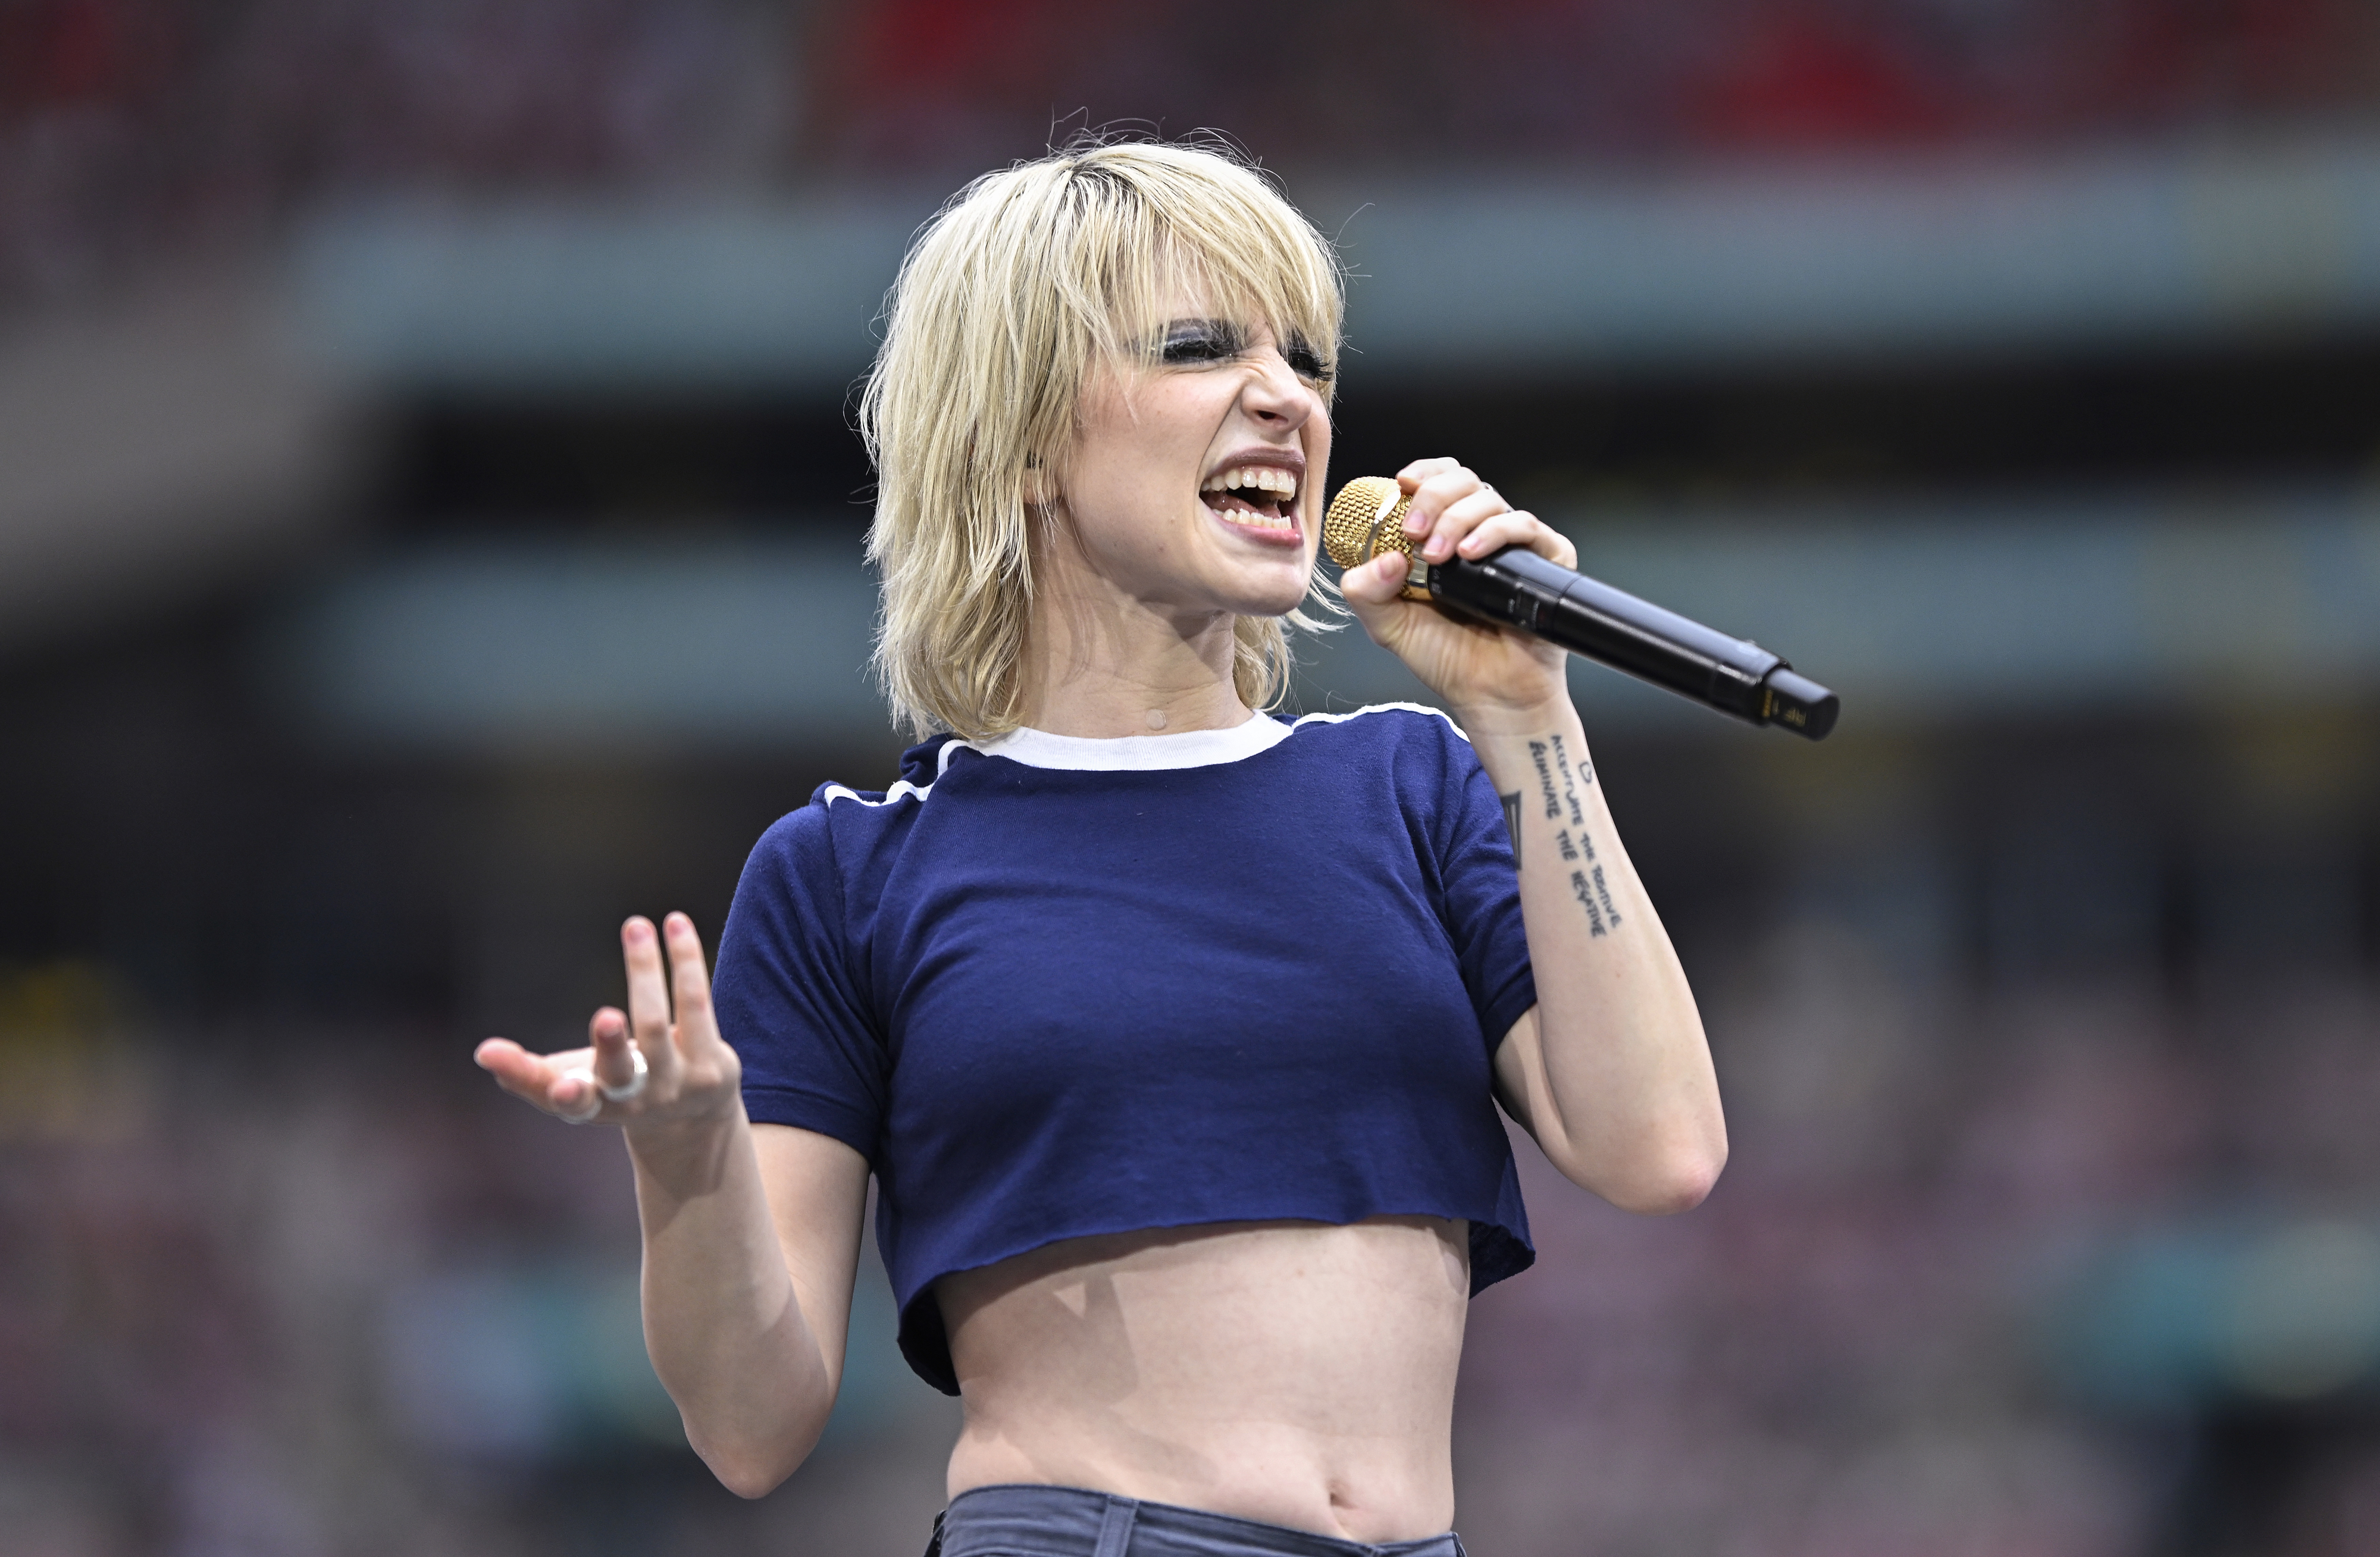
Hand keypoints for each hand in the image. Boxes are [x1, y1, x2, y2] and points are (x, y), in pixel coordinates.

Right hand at [475, 912, 741, 1134]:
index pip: (572, 1105)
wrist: (692, 1120)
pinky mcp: (713, 1064)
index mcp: (595, 1107)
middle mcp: (637, 1101)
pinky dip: (684, 960)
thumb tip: (483, 1053)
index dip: (563, 1095)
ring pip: (658, 1025)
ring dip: (644, 971)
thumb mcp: (569, 1084)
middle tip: (606, 1017)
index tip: (562, 1085)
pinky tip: (673, 924)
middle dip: (610, 1047)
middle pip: (621, 1073)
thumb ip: (523, 1072)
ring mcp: (678, 1084)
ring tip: (635, 925)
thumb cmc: (613, 1090)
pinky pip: (696, 1003)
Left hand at [1338, 457, 1575, 725]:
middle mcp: (1479, 533)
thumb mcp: (1388, 623)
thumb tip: (1384, 558)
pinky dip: (1495, 532)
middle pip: (1462, 482)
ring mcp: (1513, 545)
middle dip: (1433, 497)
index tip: (1402, 484)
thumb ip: (1366, 591)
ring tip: (1439, 556)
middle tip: (1414, 532)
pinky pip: (1526, 526)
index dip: (1423, 473)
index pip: (1439, 481)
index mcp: (1445, 536)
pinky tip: (1471, 553)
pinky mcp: (1546, 559)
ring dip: (1457, 518)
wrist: (1489, 695)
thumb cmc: (1447, 659)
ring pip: (1489, 499)